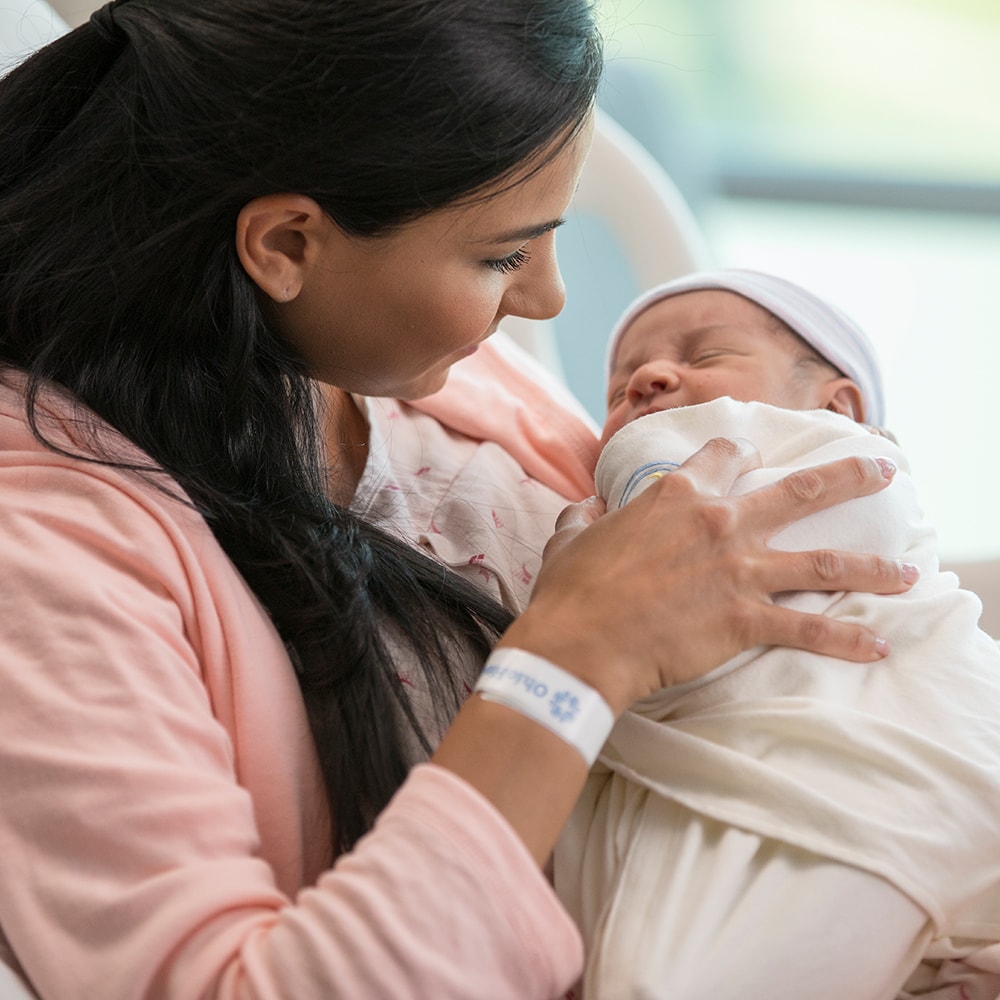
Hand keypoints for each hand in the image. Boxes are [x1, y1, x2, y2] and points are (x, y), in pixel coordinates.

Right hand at [500, 437, 914, 713]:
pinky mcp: (743, 619)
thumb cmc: (572, 590)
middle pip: (798, 493)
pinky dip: (846, 640)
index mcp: (677, 496)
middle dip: (847, 478)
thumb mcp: (570, 538)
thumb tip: (587, 507)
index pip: (725, 457)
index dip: (740, 453)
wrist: (581, 640)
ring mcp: (737, 570)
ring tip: (907, 570)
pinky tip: (877, 646)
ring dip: (870, 566)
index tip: (752, 455)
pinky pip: (808, 631)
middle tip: (882, 470)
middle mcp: (718, 523)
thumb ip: (584, 516)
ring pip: (821, 562)